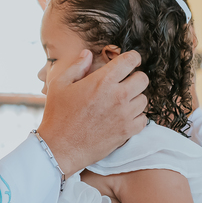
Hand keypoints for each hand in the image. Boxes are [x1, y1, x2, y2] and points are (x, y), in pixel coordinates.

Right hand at [38, 50, 148, 176]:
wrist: (59, 148)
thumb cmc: (57, 116)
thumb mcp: (59, 85)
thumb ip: (76, 67)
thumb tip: (87, 54)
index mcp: (102, 81)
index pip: (130, 60)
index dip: (133, 58)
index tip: (131, 62)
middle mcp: (118, 96)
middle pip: (143, 79)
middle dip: (135, 78)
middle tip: (125, 83)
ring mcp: (124, 115)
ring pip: (144, 99)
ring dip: (135, 99)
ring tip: (122, 103)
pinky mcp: (126, 132)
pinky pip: (143, 119)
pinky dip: (136, 117)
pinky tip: (124, 117)